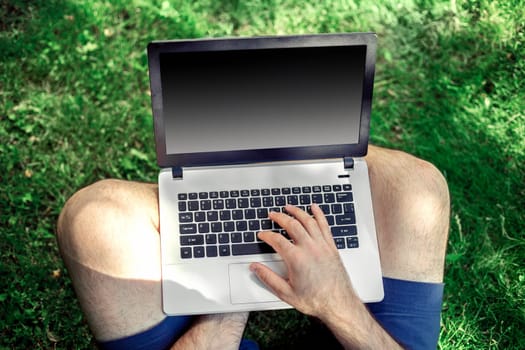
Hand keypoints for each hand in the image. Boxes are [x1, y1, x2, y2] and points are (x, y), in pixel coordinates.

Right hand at [250, 204, 356, 319]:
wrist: (338, 304)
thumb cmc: (315, 300)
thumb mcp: (286, 292)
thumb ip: (268, 278)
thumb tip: (255, 268)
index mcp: (296, 258)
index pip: (277, 240)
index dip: (267, 235)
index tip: (262, 234)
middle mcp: (310, 248)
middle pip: (292, 225)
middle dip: (280, 217)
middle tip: (272, 214)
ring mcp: (322, 246)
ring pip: (308, 221)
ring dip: (297, 211)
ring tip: (289, 207)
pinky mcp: (331, 247)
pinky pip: (324, 225)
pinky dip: (319, 214)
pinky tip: (314, 208)